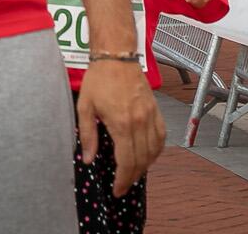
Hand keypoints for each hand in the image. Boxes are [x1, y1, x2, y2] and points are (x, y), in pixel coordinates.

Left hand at [77, 60, 164, 194]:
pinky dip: (156, 151)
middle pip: (141, 161)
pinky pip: (161, 138)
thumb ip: (88, 135)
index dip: (122, 180)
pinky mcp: (157, 111)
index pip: (126, 162)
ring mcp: (151, 117)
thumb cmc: (99, 79)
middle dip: (132, 177)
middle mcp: (140, 123)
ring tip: (133, 173)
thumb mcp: (85, 107)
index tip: (117, 190)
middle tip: (123, 185)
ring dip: (145, 166)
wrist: (117, 57)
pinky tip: (148, 155)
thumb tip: (88, 159)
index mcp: (122, 124)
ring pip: (154, 152)